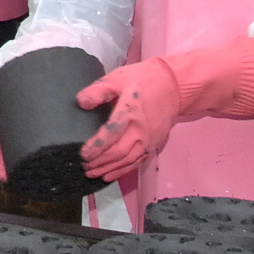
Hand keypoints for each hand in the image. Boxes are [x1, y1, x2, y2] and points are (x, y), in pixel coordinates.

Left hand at [75, 58, 182, 181]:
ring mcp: (149, 139)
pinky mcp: (153, 144)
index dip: (97, 146)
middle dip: (100, 161)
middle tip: (84, 166)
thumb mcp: (118, 78)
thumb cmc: (142, 80)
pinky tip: (109, 175)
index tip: (83, 153)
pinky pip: (137, 161)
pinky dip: (122, 170)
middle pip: (118, 151)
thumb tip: (81, 102)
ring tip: (92, 174)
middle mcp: (141, 129)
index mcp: (130, 111)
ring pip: (127, 160)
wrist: (172, 86)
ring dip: (109, 169)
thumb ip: (99, 91)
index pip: (111, 133)